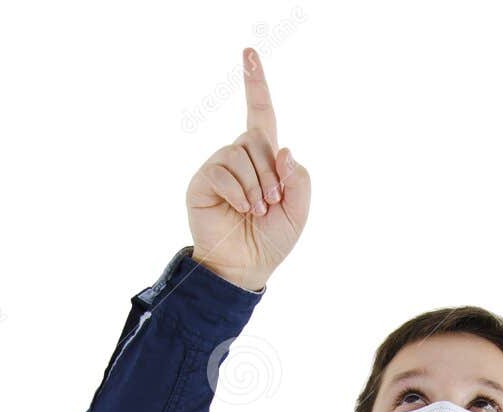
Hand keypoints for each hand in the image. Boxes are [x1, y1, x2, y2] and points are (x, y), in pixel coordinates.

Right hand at [186, 46, 310, 292]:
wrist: (244, 267)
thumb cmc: (271, 240)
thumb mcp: (298, 211)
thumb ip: (300, 180)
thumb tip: (284, 150)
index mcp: (264, 159)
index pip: (260, 114)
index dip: (255, 84)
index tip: (249, 53)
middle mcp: (240, 157)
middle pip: (257, 139)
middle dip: (270, 173)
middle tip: (272, 203)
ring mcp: (219, 167)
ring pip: (240, 153)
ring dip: (255, 185)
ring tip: (256, 210)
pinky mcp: (203, 180)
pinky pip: (223, 170)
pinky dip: (237, 192)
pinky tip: (241, 209)